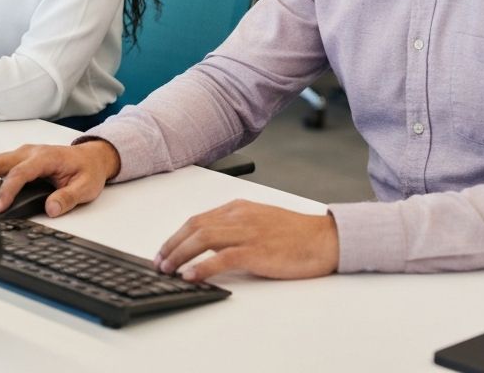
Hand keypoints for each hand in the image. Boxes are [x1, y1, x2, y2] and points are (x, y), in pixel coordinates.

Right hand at [0, 140, 120, 217]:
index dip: (7, 190)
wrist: (92, 158)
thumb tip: (51, 208)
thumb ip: (68, 198)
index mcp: (46, 157)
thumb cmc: (88, 170)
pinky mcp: (20, 160)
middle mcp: (31, 152)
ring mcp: (24, 154)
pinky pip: (2, 166)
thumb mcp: (86, 188)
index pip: (20, 172)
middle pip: (0, 160)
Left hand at [156, 199, 338, 280]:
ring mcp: (247, 232)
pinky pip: (222, 257)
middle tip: (159, 261)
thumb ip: (236, 227)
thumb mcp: (260, 221)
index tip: (165, 249)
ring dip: (180, 254)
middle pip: (195, 226)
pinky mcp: (256, 251)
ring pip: (203, 238)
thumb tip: (210, 244)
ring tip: (167, 268)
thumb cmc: (295, 233)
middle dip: (172, 244)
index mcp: (238, 208)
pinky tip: (191, 275)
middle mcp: (239, 216)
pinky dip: (202, 266)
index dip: (178, 235)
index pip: (198, 219)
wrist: (324, 238)